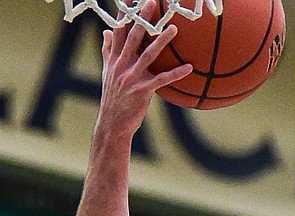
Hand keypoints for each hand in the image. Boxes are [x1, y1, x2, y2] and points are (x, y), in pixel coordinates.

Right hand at [99, 8, 192, 140]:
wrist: (112, 125)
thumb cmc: (113, 98)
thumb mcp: (107, 72)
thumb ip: (107, 51)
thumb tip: (105, 32)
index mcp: (114, 59)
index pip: (118, 31)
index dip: (124, 14)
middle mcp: (122, 65)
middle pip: (133, 37)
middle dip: (142, 19)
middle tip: (152, 2)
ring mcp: (132, 78)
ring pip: (149, 55)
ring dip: (162, 41)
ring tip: (174, 28)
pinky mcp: (142, 91)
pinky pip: (162, 80)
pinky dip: (176, 73)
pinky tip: (189, 67)